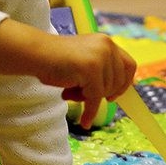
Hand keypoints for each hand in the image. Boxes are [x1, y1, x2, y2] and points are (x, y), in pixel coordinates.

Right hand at [0, 21, 137, 129]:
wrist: (36, 53)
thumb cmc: (55, 60)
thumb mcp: (84, 62)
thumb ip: (99, 71)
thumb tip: (113, 95)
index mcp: (106, 42)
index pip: (129, 65)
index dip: (124, 83)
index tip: (113, 95)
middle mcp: (106, 47)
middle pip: (118, 82)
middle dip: (103, 93)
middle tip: (81, 95)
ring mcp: (100, 57)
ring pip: (106, 91)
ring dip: (90, 99)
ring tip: (71, 94)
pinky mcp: (91, 70)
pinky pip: (95, 99)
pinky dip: (90, 112)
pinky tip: (84, 122)